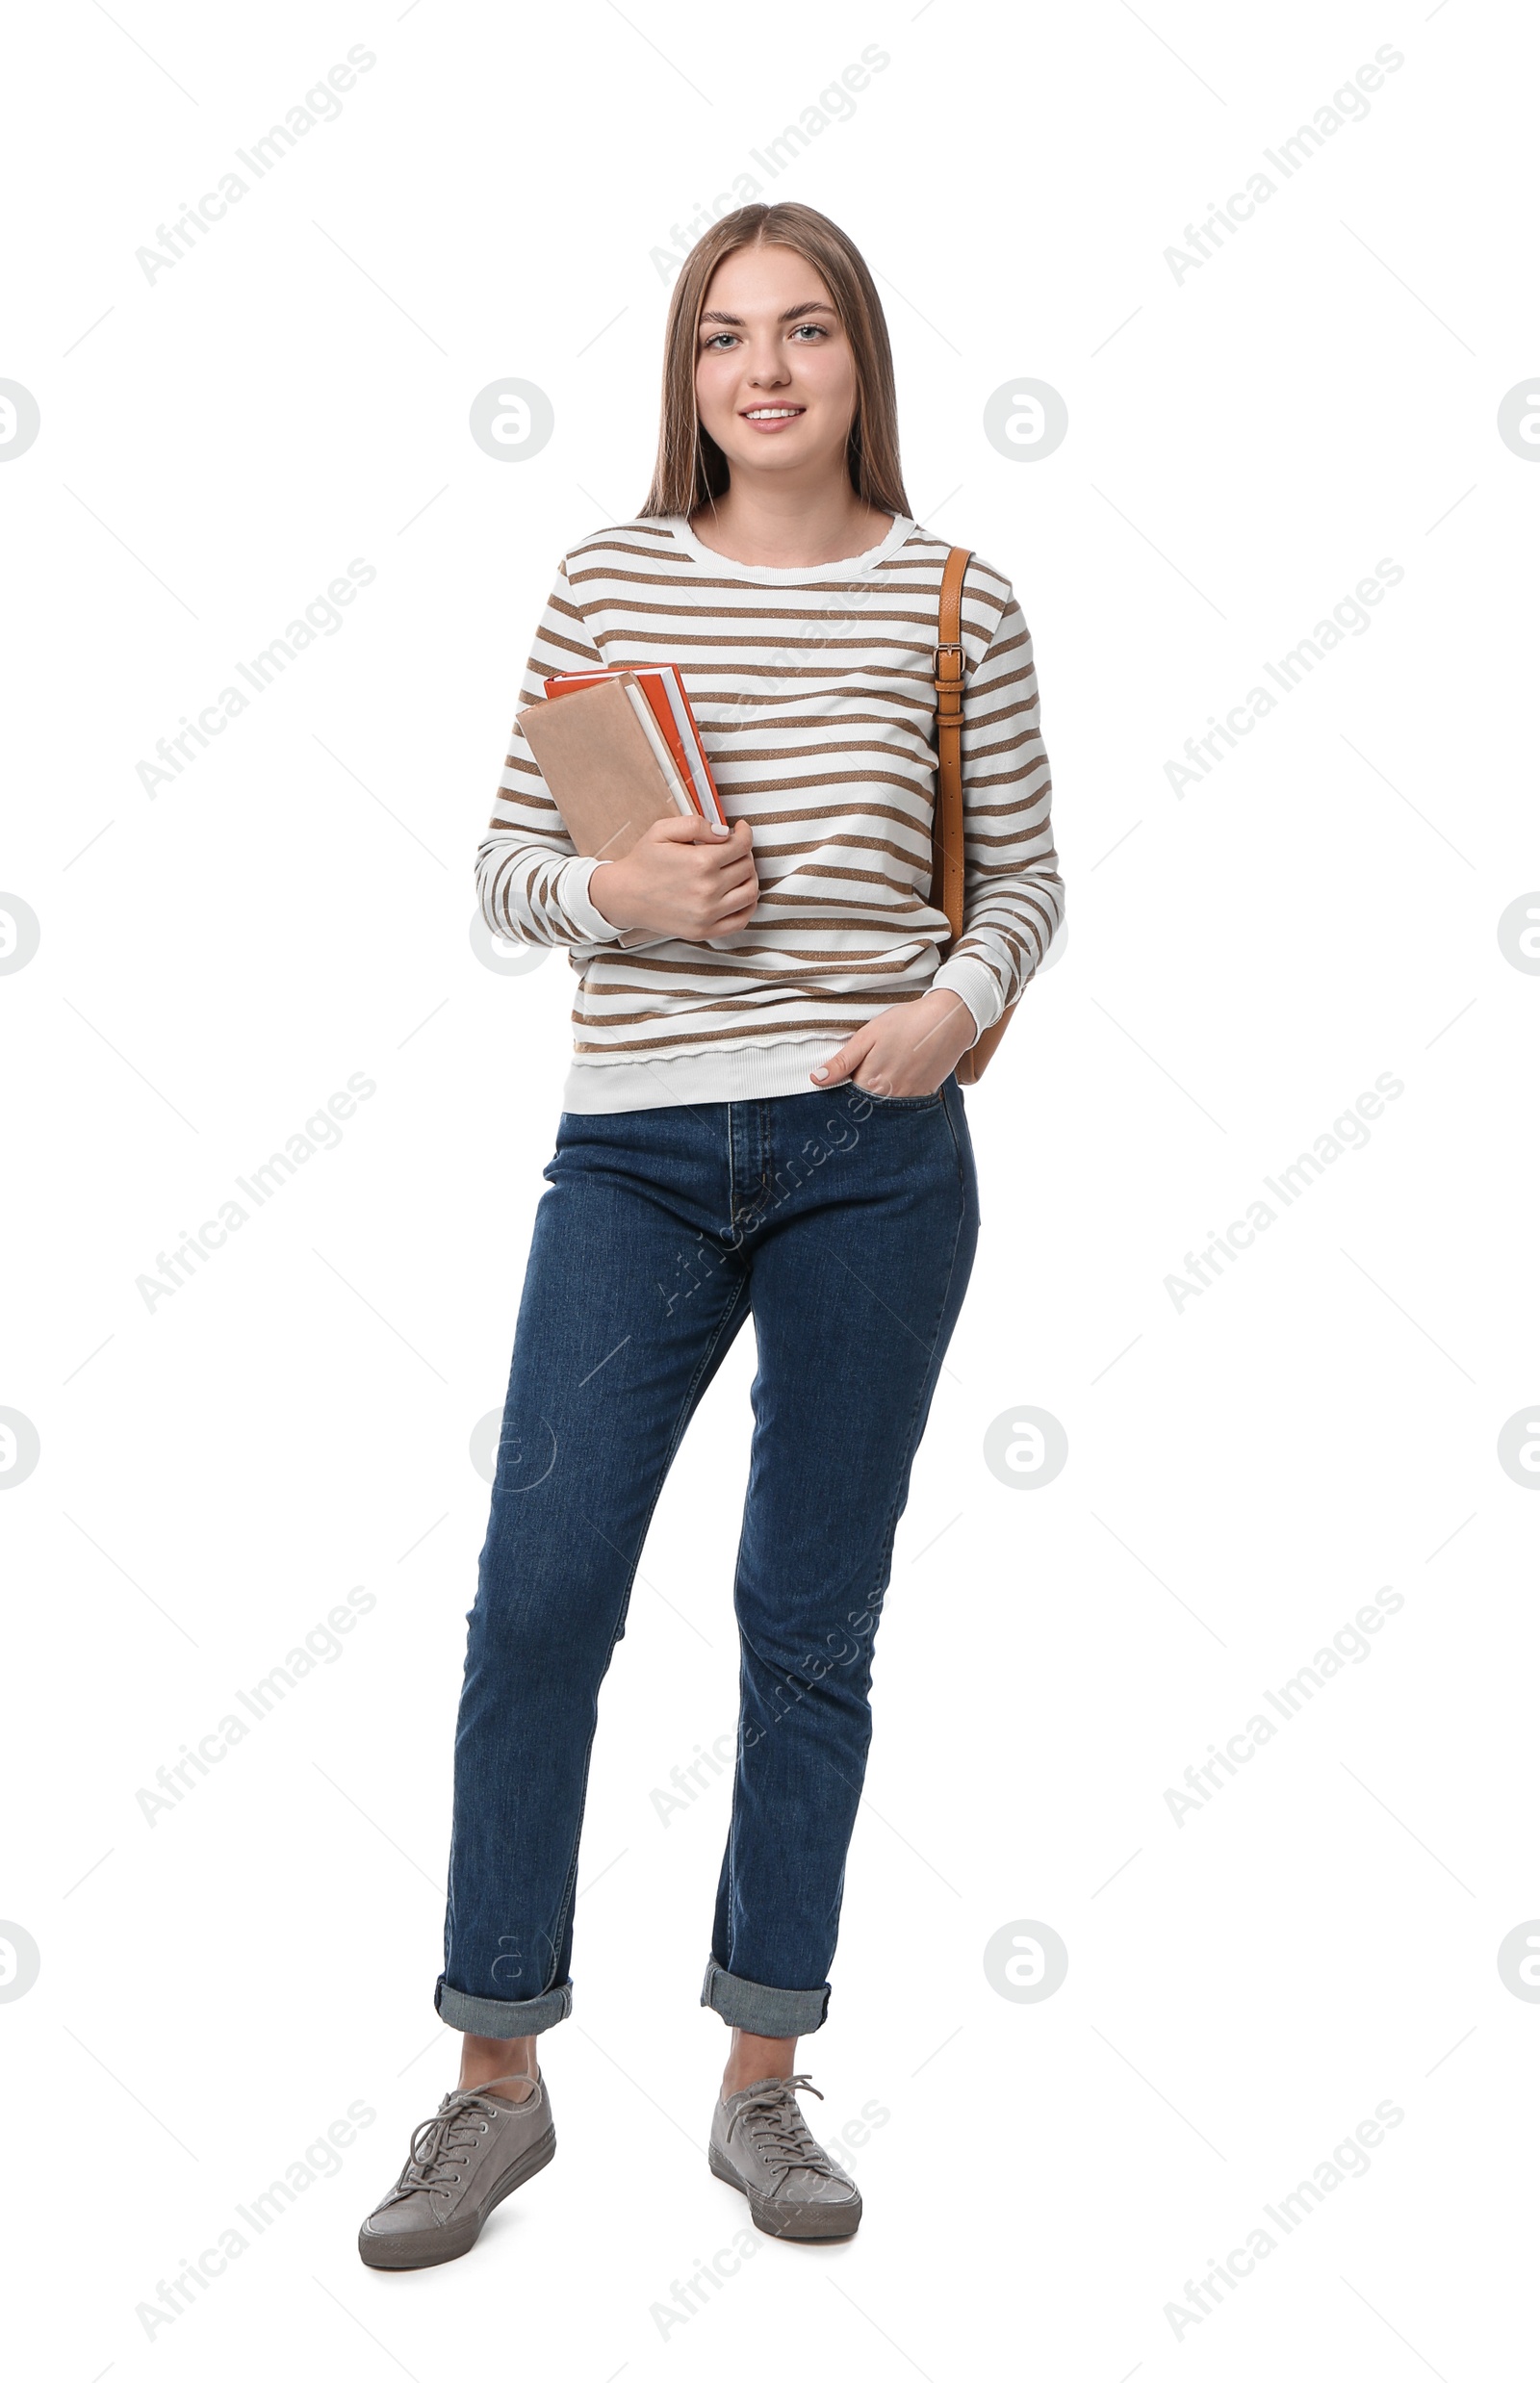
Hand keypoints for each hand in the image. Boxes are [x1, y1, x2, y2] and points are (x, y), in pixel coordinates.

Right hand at [588, 815, 757, 942]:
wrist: (624, 896)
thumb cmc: (643, 862)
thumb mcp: (662, 830)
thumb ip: (696, 824)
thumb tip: (724, 832)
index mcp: (700, 862)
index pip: (741, 845)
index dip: (745, 833)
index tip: (740, 830)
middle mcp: (707, 890)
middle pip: (747, 867)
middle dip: (744, 853)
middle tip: (734, 849)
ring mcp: (707, 914)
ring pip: (750, 892)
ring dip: (750, 877)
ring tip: (738, 869)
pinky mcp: (705, 930)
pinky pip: (741, 920)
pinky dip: (748, 905)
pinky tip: (740, 893)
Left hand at [811, 988, 976, 1097]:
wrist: (948, 1021)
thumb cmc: (906, 1023)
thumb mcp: (868, 1036)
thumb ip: (842, 1061)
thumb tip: (816, 1080)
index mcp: (869, 1082)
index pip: (844, 1100)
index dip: (838, 1094)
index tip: (836, 1089)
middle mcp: (888, 1096)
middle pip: (864, 1108)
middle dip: (856, 1102)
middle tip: (859, 1084)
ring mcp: (908, 1099)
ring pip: (883, 1109)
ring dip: (876, 1101)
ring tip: (881, 1078)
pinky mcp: (924, 1096)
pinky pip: (904, 1107)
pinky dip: (896, 1099)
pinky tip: (897, 1081)